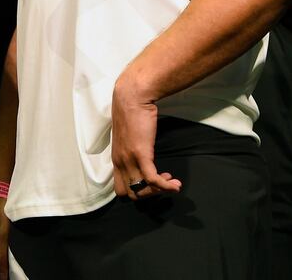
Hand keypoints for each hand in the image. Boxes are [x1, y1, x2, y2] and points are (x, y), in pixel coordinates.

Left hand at [110, 75, 181, 199]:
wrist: (133, 96)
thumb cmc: (132, 111)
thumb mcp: (128, 135)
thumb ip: (131, 148)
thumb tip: (143, 154)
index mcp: (116, 158)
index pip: (121, 189)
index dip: (138, 190)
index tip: (153, 181)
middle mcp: (119, 162)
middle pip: (131, 194)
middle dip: (149, 194)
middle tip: (163, 183)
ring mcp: (129, 159)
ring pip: (141, 189)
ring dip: (159, 191)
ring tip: (173, 184)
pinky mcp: (140, 154)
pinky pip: (152, 180)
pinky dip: (165, 186)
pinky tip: (175, 185)